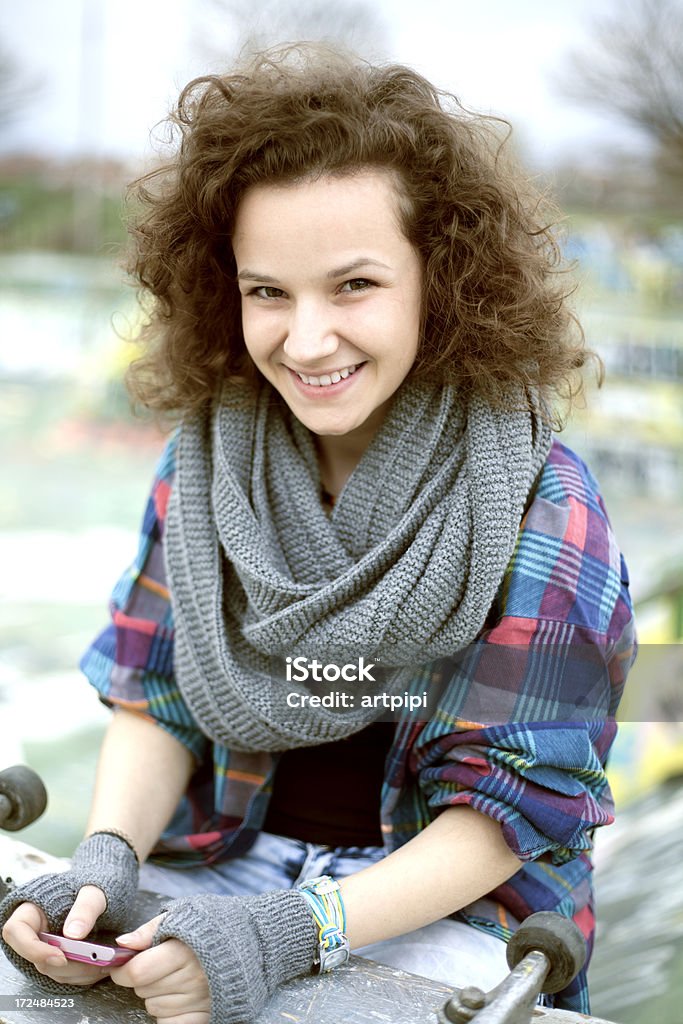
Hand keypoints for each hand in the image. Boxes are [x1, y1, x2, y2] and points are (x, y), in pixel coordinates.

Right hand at [0, 832, 138, 992]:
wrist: (107, 889)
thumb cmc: (95, 884)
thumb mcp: (94, 891)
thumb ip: (85, 908)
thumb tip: (73, 934)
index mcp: (33, 909)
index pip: (16, 931)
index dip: (33, 948)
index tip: (60, 956)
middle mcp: (36, 930)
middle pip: (37, 958)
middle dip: (66, 964)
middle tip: (92, 961)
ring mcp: (47, 946)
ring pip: (52, 970)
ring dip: (77, 972)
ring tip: (102, 964)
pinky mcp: (60, 957)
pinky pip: (66, 973)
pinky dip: (82, 974)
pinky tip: (99, 967)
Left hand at [111, 915, 209, 1023]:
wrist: (243, 942)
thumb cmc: (206, 928)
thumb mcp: (178, 917)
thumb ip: (149, 930)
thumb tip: (122, 943)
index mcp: (183, 951)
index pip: (138, 971)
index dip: (122, 970)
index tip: (121, 966)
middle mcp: (193, 978)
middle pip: (143, 990)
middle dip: (142, 979)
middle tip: (159, 965)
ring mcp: (199, 1000)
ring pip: (153, 1007)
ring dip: (156, 994)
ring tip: (174, 976)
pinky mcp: (204, 1015)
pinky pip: (168, 1022)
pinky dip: (167, 1012)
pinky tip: (178, 995)